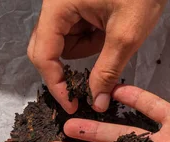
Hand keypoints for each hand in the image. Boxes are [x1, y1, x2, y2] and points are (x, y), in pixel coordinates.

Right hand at [28, 0, 166, 113]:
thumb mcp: (126, 35)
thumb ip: (107, 71)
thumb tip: (96, 102)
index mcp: (58, 7)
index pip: (43, 54)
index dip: (55, 83)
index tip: (71, 104)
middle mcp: (54, 5)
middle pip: (47, 49)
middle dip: (69, 66)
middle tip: (90, 83)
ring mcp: (65, 5)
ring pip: (64, 43)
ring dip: (86, 51)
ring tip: (111, 38)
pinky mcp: (76, 6)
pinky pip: (75, 33)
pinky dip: (92, 40)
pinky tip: (109, 30)